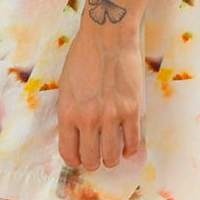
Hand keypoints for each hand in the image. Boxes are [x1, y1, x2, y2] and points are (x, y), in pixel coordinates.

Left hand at [56, 18, 146, 171]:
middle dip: (93, 162)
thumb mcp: (66, 86)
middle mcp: (88, 119)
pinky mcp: (132, 110)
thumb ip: (70, 112)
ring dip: (111, 159)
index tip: (79, 158)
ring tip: (112, 152)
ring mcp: (111, 116)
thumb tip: (76, 135)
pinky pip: (133, 143)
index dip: (74, 160)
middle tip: (97, 156)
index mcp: (68, 113)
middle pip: (91, 160)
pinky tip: (127, 147)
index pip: (68, 153)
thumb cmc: (84, 57)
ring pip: (112, 157)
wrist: (108, 37)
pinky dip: (130, 150)